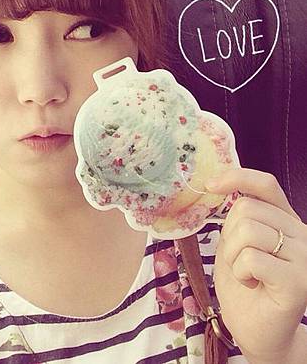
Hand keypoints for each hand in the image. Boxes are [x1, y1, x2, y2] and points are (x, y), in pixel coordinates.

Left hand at [205, 167, 306, 362]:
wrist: (256, 330)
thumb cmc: (244, 284)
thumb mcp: (234, 243)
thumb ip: (236, 218)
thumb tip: (215, 185)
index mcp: (285, 220)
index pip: (266, 185)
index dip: (237, 177)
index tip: (209, 185)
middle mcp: (300, 233)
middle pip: (247, 209)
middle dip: (228, 236)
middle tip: (238, 260)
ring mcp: (304, 256)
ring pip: (247, 231)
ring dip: (232, 256)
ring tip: (245, 274)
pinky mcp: (299, 280)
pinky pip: (251, 258)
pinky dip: (240, 272)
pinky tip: (251, 284)